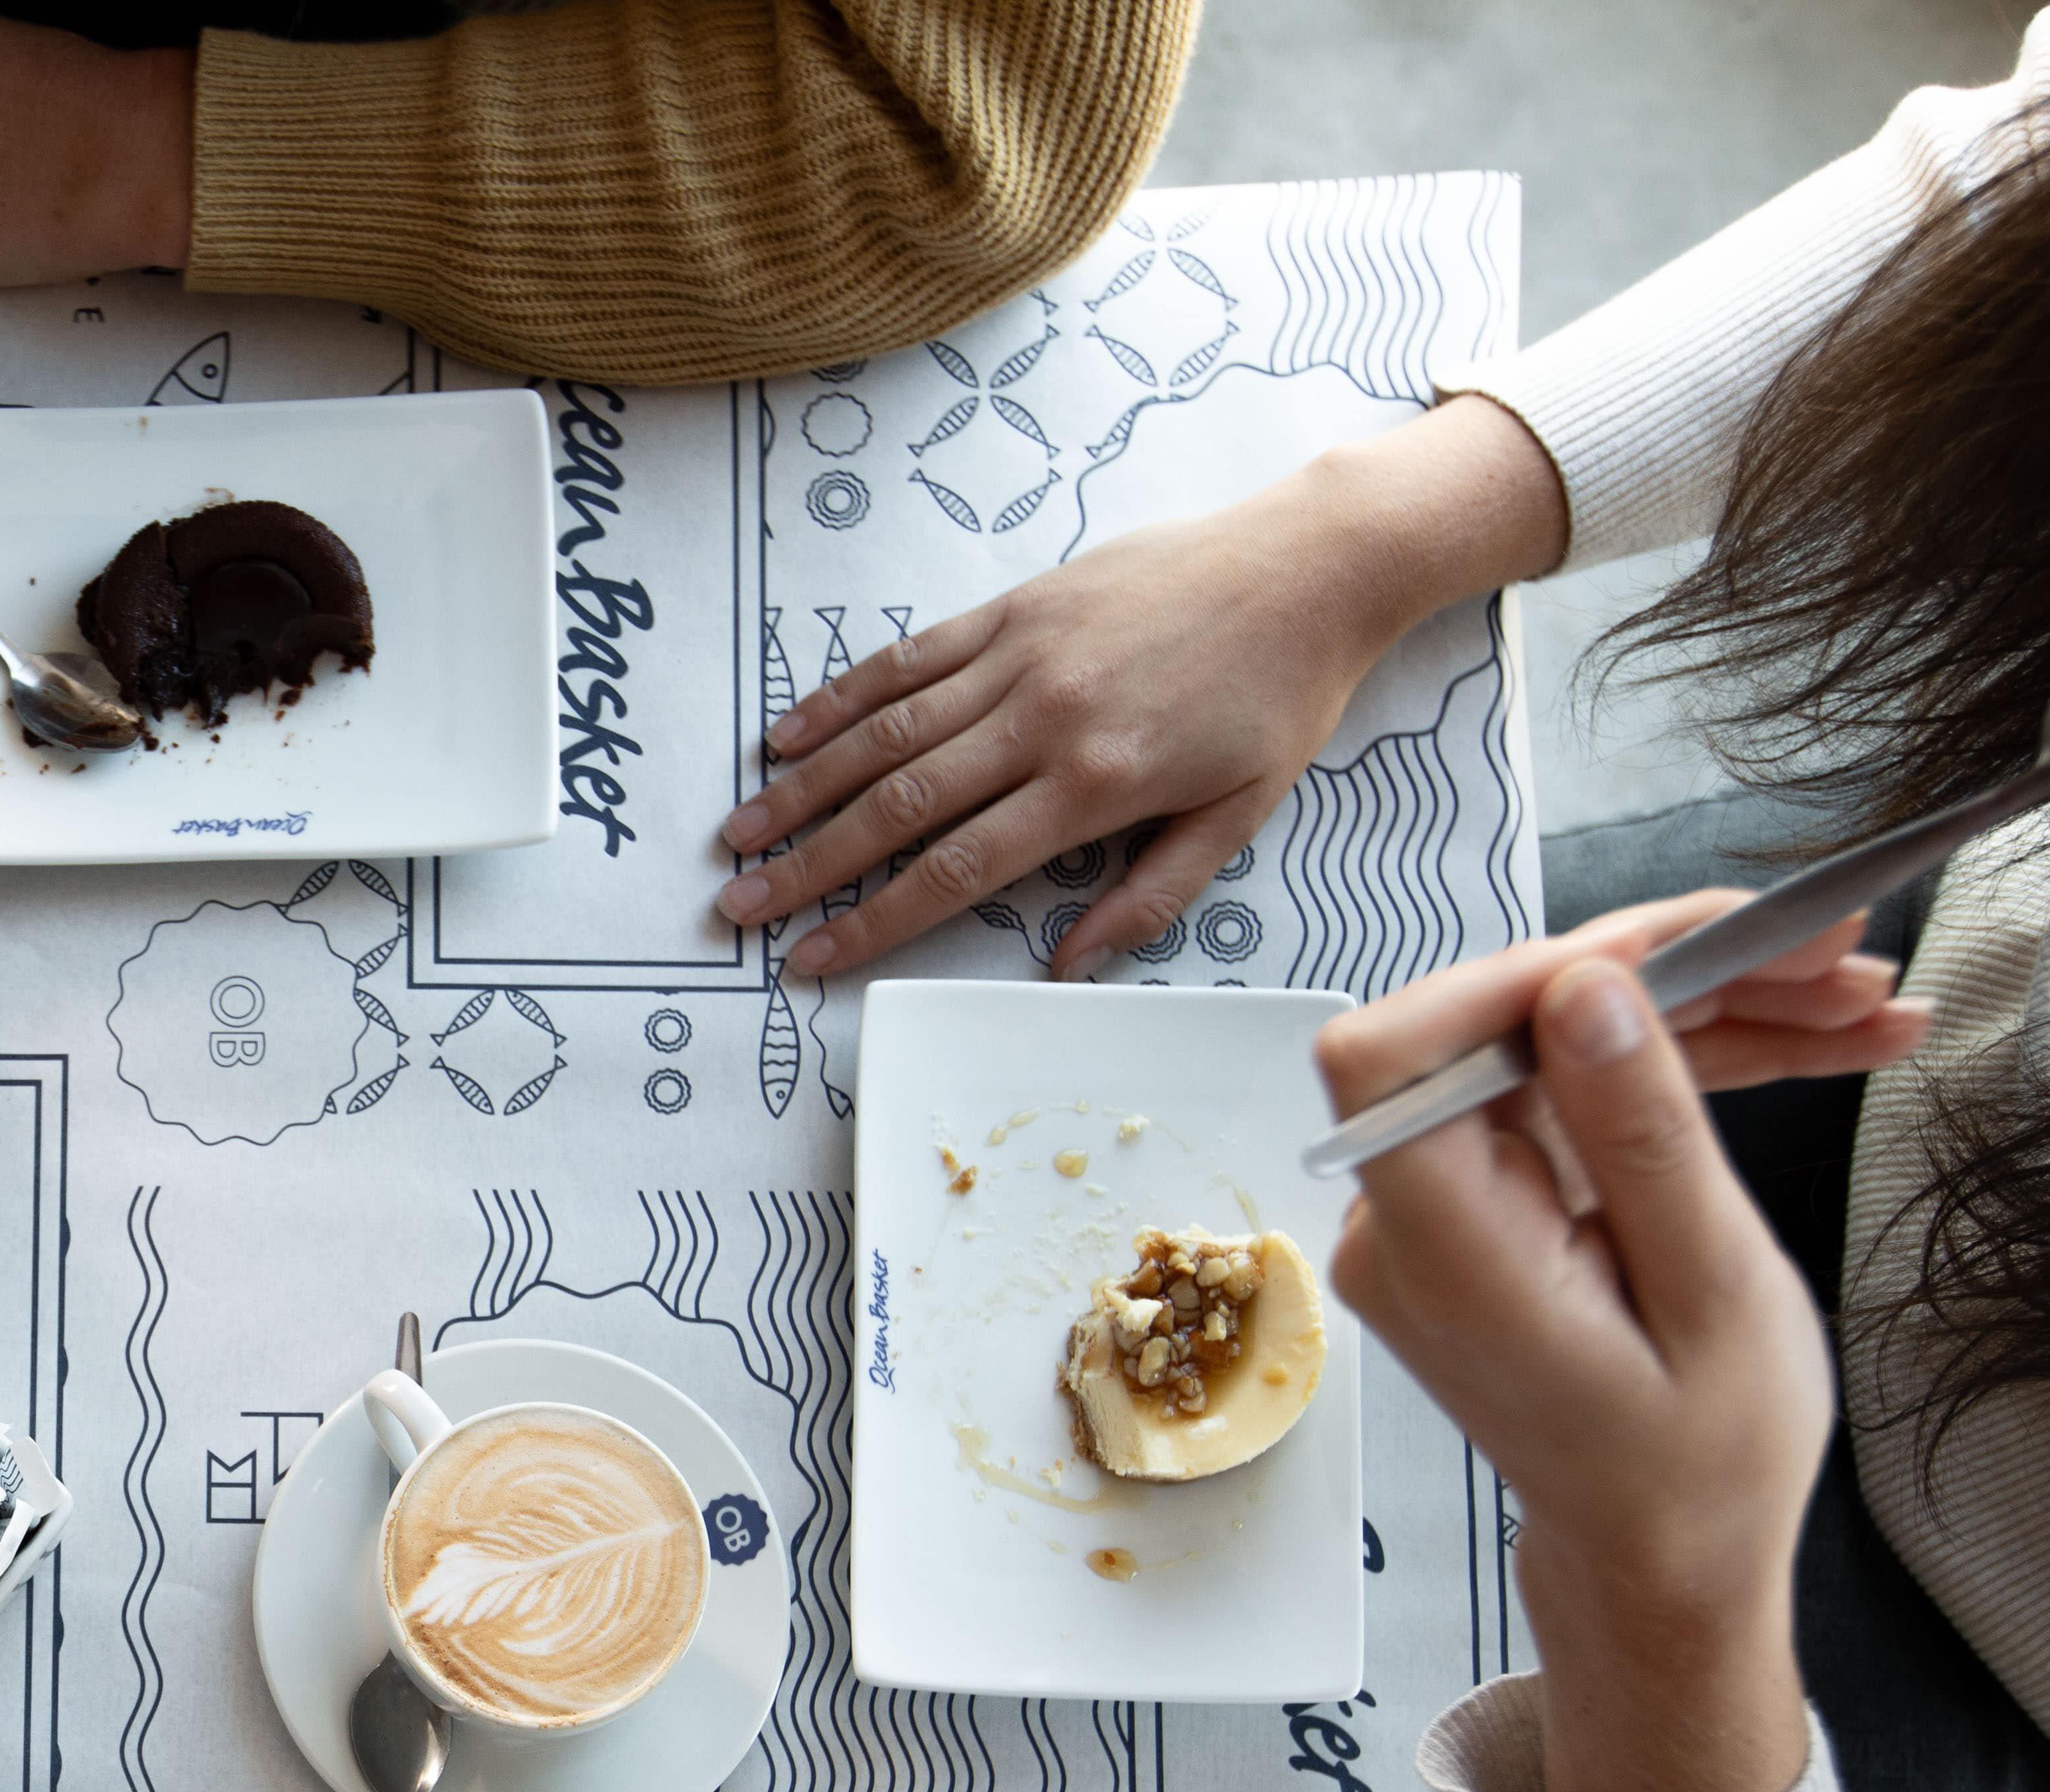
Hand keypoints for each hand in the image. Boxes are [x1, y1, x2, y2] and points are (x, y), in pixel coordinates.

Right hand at [723, 397, 1570, 977]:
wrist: (1311, 566)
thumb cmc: (1280, 697)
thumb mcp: (1238, 816)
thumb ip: (1149, 896)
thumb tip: (1066, 967)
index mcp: (1096, 785)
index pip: (955, 871)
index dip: (871, 923)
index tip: (810, 962)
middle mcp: (1041, 720)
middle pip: (896, 807)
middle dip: (807, 865)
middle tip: (739, 907)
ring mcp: (1020, 656)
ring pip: (885, 733)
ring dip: (801, 788)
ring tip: (739, 835)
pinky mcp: (1014, 607)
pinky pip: (909, 658)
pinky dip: (841, 698)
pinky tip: (786, 735)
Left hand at [1315, 893, 1926, 1791]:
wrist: (1667, 1550)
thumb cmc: (1698, 1465)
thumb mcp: (1708, 1296)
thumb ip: (1640, 1134)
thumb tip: (1583, 989)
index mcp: (1440, 1251)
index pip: (1398, 1051)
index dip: (1524, 975)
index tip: (1677, 953)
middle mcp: (1411, 1217)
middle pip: (1506, 1028)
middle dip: (1669, 973)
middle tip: (1836, 957)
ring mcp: (1451, 1204)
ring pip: (1564, 1047)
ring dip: (1713, 1010)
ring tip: (1862, 999)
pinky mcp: (1500, 1198)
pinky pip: (1581, 1095)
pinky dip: (1690, 1064)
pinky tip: (1818, 1041)